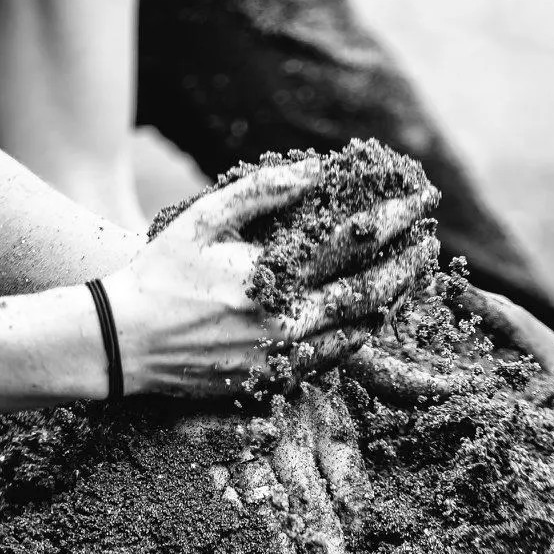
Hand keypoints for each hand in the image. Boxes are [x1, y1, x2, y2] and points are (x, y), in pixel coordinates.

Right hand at [105, 158, 433, 396]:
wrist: (121, 343)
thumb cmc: (159, 272)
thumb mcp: (203, 218)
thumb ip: (261, 192)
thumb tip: (315, 173)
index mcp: (270, 274)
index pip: (352, 241)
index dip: (394, 218)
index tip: (421, 200)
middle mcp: (282, 320)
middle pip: (368, 290)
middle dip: (407, 263)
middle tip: (432, 242)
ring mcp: (279, 357)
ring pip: (357, 329)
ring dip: (391, 300)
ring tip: (412, 275)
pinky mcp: (270, 381)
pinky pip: (330, 361)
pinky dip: (359, 337)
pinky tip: (372, 319)